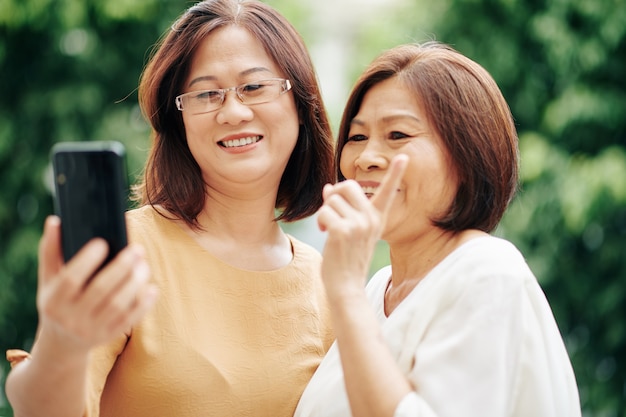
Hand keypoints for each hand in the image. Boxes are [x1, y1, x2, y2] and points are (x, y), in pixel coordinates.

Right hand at [36, 216, 157, 352]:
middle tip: (137, 249)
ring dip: (134, 283)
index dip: (86, 260)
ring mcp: (91, 329)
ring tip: (144, 264)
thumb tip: (55, 220)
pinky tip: (152, 288)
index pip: (70, 279)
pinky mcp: (108, 336)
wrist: (62, 343)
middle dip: (121, 268)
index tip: (103, 242)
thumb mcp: (48, 280)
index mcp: (53, 300)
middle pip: (99, 290)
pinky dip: (143, 304)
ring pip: (117, 305)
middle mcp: (71, 317)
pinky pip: (129, 320)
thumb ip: (51, 250)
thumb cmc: (57, 301)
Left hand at [317, 155, 407, 299]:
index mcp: (376, 218)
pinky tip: (325, 235)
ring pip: (331, 200)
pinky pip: (324, 211)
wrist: (345, 286)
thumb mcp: (349, 231)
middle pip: (347, 186)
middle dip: (335, 196)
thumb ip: (343, 208)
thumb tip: (329, 187)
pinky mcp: (343, 230)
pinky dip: (320, 222)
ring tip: (330, 231)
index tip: (405, 156)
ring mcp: (358, 224)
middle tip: (333, 214)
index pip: (387, 192)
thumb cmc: (345, 258)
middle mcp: (371, 219)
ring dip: (325, 214)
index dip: (395, 173)